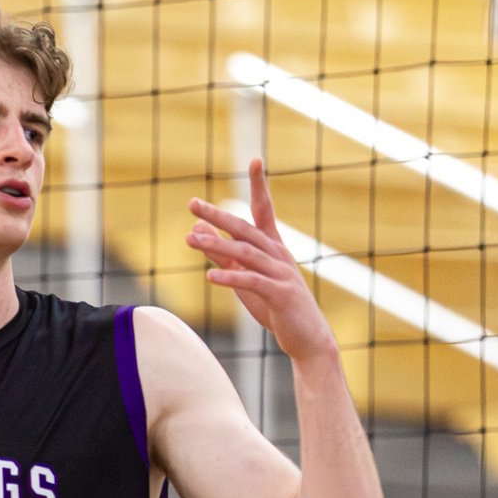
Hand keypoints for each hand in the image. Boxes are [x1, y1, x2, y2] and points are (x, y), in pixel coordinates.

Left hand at [186, 159, 335, 365]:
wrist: (307, 338)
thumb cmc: (275, 306)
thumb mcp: (245, 277)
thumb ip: (221, 253)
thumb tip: (197, 228)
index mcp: (273, 247)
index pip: (265, 210)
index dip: (260, 185)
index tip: (255, 160)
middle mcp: (279, 255)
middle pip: (246, 229)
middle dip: (218, 215)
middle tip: (193, 203)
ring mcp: (282, 274)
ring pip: (246, 254)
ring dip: (216, 245)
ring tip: (190, 240)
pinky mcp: (281, 295)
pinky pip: (253, 282)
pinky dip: (230, 278)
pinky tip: (209, 276)